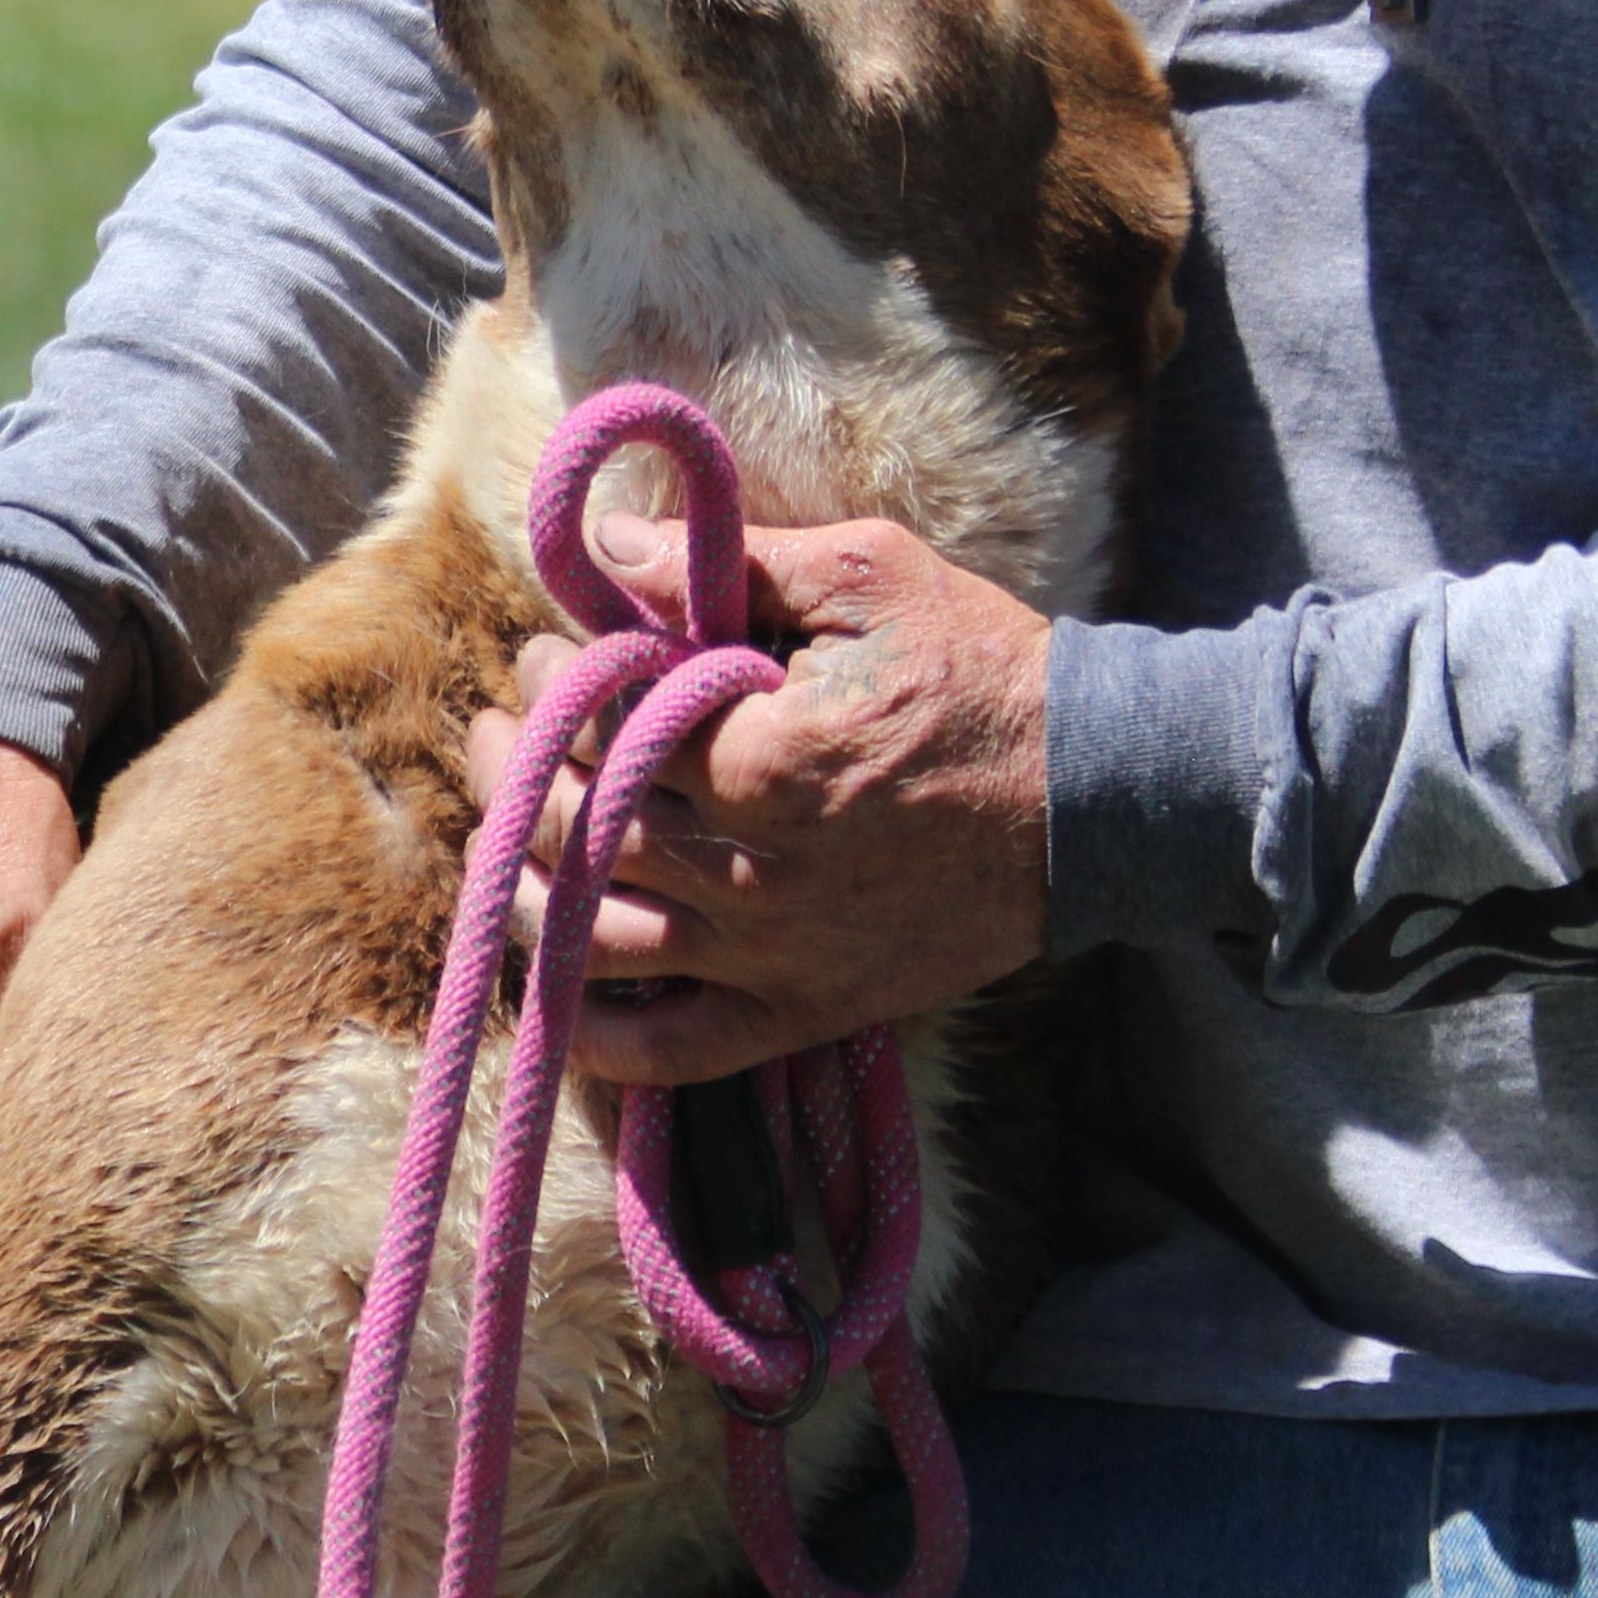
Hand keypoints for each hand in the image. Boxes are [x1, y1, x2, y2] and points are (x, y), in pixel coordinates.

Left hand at [462, 511, 1049, 1086]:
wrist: (1098, 798)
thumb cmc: (986, 671)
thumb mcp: (871, 578)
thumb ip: (733, 564)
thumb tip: (612, 546)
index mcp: (770, 759)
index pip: (607, 725)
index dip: (556, 682)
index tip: (549, 652)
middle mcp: (759, 872)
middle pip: (579, 832)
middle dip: (514, 770)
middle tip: (499, 728)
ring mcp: (774, 956)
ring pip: (593, 939)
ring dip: (521, 884)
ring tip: (505, 827)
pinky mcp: (799, 1012)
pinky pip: (667, 1052)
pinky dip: (591, 1033)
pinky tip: (546, 985)